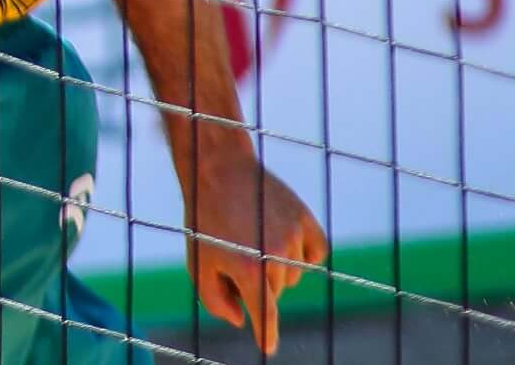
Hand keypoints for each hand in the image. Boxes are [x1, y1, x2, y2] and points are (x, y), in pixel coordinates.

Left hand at [185, 137, 327, 352]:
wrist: (219, 168)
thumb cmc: (206, 219)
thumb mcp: (197, 261)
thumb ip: (215, 299)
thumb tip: (242, 320)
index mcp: (248, 270)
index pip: (265, 315)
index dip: (267, 334)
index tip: (268, 346)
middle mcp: (276, 257)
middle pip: (277, 293)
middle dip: (259, 283)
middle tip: (237, 253)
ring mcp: (294, 238)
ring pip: (295, 275)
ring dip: (279, 267)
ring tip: (253, 237)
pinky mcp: (307, 221)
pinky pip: (316, 253)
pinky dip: (304, 252)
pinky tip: (284, 238)